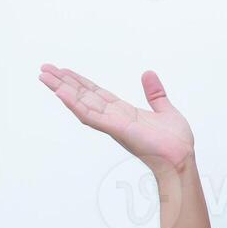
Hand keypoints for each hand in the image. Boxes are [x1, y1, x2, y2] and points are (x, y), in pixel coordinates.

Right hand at [38, 65, 194, 173]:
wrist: (182, 158)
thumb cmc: (175, 142)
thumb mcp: (165, 110)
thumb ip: (155, 93)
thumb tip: (148, 73)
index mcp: (123, 113)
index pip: (96, 94)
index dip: (79, 82)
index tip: (64, 71)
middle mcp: (113, 118)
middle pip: (83, 97)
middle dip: (64, 83)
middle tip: (44, 69)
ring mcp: (113, 124)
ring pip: (81, 104)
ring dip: (62, 90)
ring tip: (44, 76)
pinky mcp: (116, 129)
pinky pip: (91, 116)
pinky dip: (75, 104)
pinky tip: (60, 93)